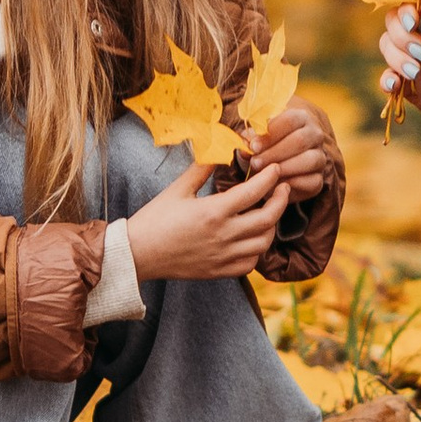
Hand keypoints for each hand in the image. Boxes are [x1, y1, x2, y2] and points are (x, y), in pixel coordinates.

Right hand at [128, 160, 290, 280]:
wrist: (137, 254)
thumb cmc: (154, 219)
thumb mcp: (177, 189)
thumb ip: (202, 169)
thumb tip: (218, 150)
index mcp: (213, 211)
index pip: (254, 191)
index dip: (270, 177)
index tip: (275, 168)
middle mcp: (223, 235)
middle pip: (267, 218)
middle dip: (280, 200)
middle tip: (282, 187)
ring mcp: (223, 256)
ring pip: (263, 242)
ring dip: (271, 225)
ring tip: (269, 211)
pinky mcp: (219, 272)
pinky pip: (250, 263)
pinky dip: (257, 250)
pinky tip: (252, 238)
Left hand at [245, 99, 332, 200]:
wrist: (278, 163)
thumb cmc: (266, 145)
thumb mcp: (257, 138)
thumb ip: (251, 138)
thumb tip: (246, 143)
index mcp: (301, 117)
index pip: (290, 120)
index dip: (270, 134)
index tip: (254, 146)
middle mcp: (315, 135)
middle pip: (300, 140)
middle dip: (274, 153)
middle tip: (255, 162)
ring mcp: (320, 156)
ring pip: (309, 160)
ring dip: (284, 168)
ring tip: (265, 174)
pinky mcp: (319, 178)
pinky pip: (312, 181)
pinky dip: (294, 184)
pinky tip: (277, 185)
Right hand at [377, 5, 420, 147]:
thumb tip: (420, 23)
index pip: (420, 4)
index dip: (408, 7)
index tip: (412, 20)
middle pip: (396, 23)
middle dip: (400, 33)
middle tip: (420, 51)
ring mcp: (420, 63)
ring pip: (389, 47)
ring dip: (395, 56)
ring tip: (414, 71)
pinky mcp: (415, 89)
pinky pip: (391, 79)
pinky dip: (386, 79)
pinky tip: (394, 84)